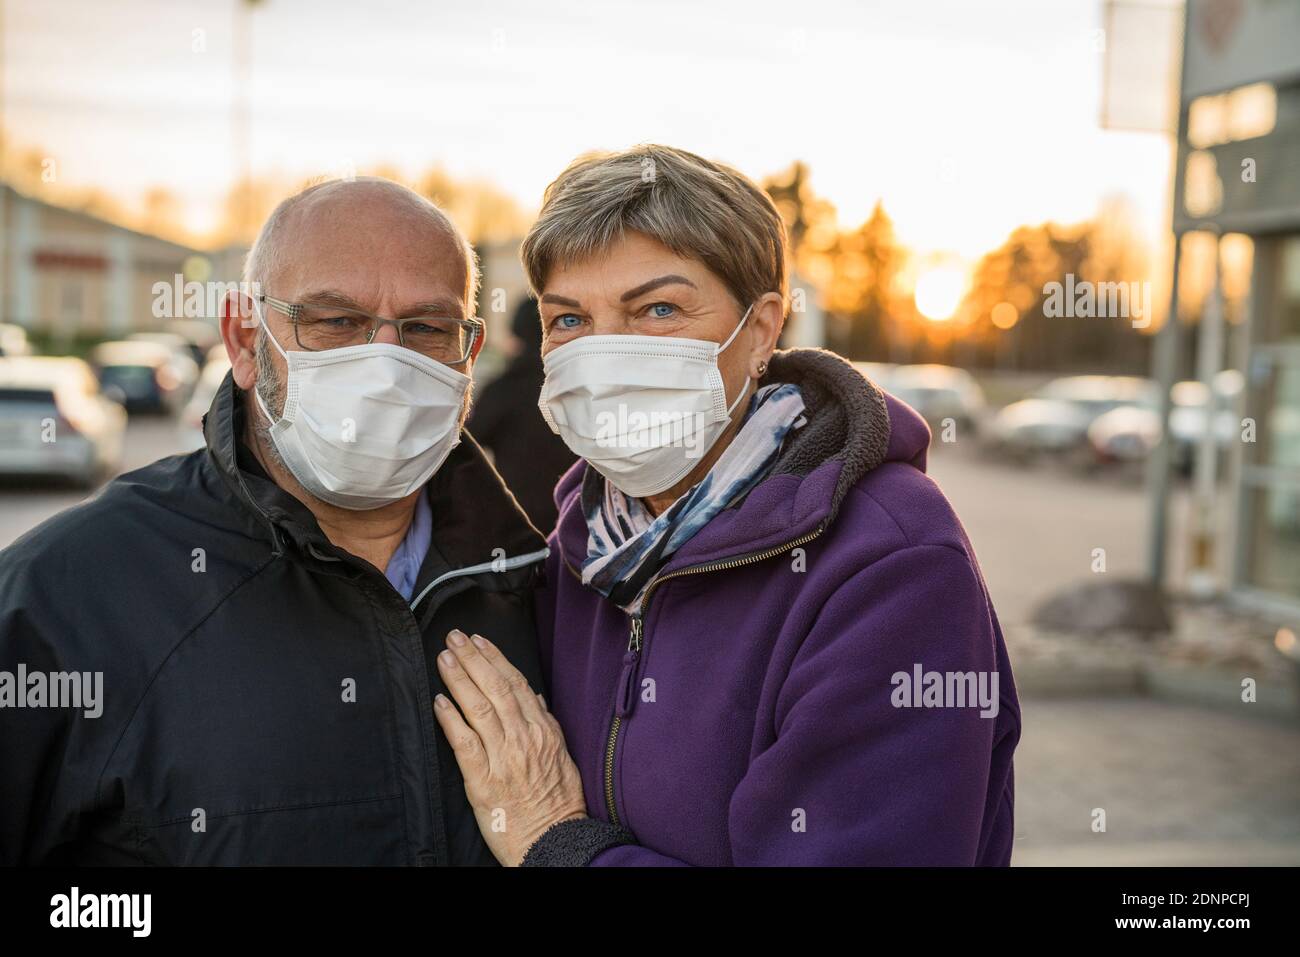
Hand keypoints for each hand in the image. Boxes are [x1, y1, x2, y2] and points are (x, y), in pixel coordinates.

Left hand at [433, 629, 586, 865]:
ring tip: (445, 659)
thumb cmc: (558, 803)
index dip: (496, 659)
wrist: (554, 841)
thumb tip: (536, 699)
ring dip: (460, 680)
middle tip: (455, 638)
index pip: (517, 685)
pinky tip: (439, 702)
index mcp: (543, 731)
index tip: (480, 641)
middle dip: (474, 659)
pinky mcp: (484, 781)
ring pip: (479, 709)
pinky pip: (465, 744)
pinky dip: (451, 720)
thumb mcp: (562, 758)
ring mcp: (504, 758)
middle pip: (496, 689)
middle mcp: (524, 739)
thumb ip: (546, 726)